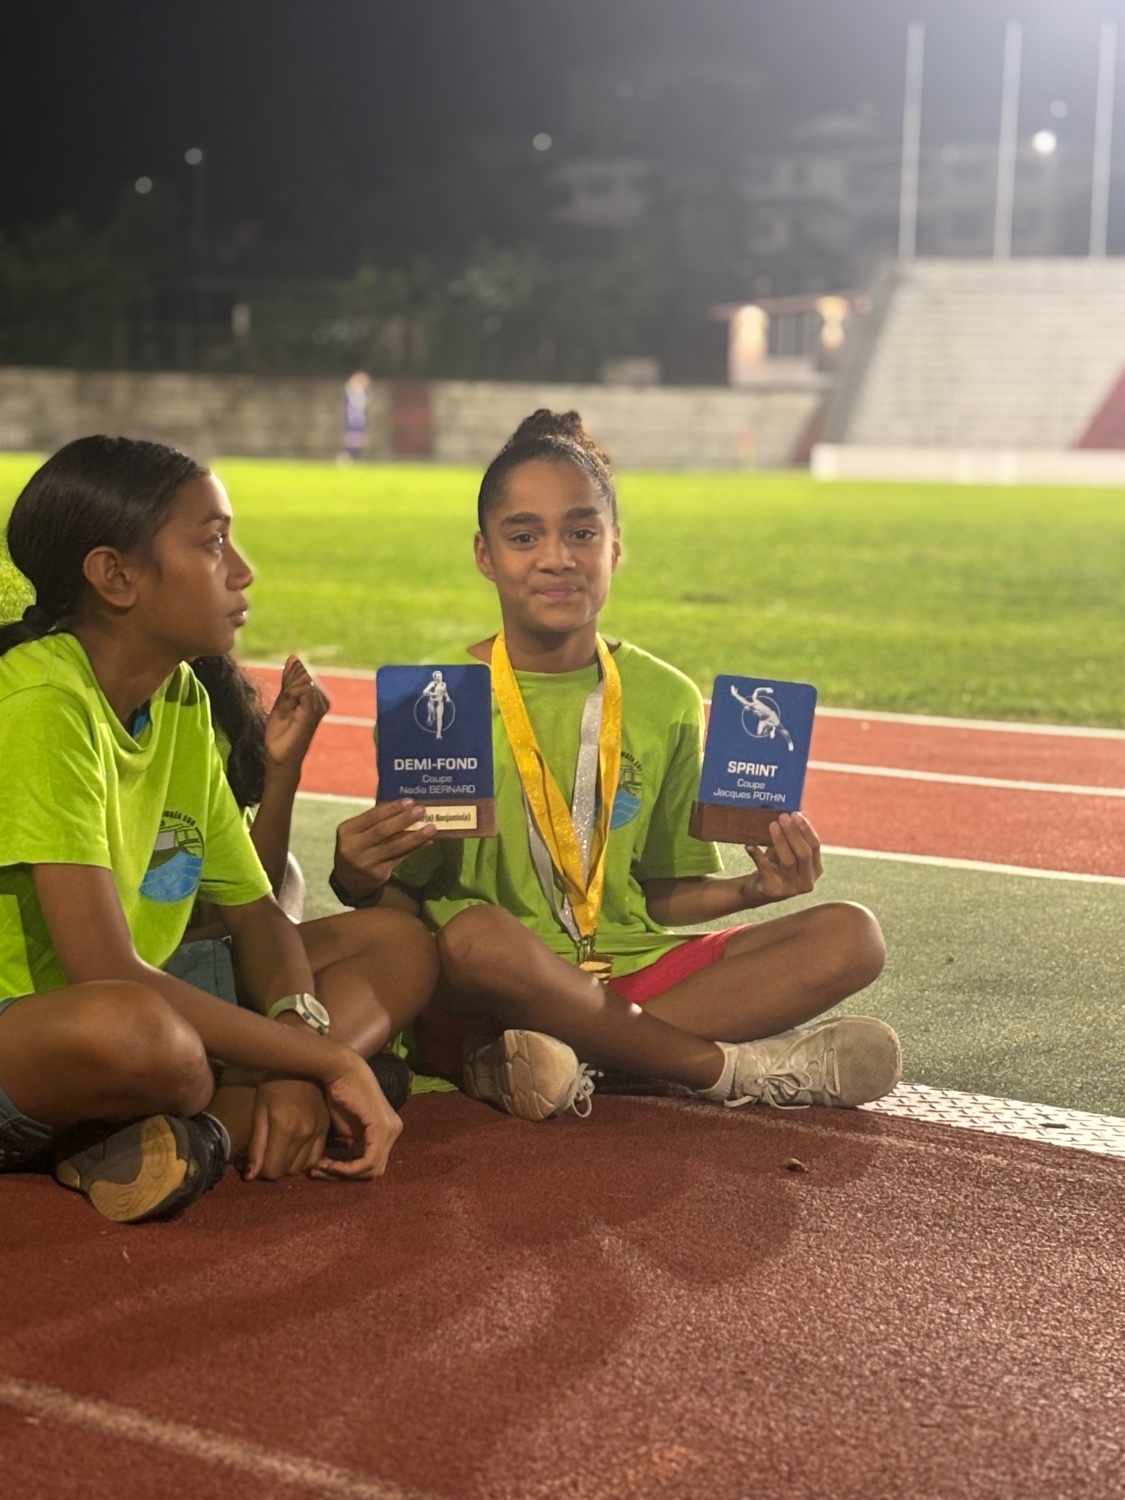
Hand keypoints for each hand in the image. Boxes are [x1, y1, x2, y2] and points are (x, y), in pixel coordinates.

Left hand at [244, 1078, 330, 1180]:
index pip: (272, 1170)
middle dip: (274, 1166)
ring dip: (289, 1164)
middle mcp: (305, 1133)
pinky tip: (295, 1148)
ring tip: (281, 1149)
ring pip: (302, 1167)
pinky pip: (316, 1158)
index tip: (256, 1158)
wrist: (299, 1066)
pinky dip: (304, 1159)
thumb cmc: (272, 1086)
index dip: (261, 1169)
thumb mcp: (259, 1112)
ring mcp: (318, 1131)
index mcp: (284, 1128)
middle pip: (287, 1171)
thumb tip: (250, 1177)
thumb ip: (256, 1146)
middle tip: (267, 1152)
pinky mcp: (326, 1129)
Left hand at [263, 656, 329, 776]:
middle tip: (285, 706)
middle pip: (303, 675)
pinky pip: (303, 689)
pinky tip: (288, 705)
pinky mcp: (312, 711)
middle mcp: (322, 700)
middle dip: (289, 684)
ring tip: (287, 710)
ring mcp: (318, 705)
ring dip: (288, 691)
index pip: (303, 672)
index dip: (290, 676)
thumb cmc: (281, 732)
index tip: (284, 697)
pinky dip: (292, 692)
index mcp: (316, 697)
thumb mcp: (282, 702)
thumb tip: (293, 656)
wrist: (279, 755)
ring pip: (301, 680)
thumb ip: (289, 680)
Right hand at [311, 1052, 402, 1180]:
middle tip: (317, 1171)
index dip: (345, 1173)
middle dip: (343, 1175)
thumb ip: (348, 1147)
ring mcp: (391, 1129)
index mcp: (386, 1131)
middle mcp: (393, 1131)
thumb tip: (337, 1170)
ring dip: (342, 1173)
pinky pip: (368, 1161)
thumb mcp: (343, 1127)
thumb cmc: (337, 1092)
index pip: (370, 1164)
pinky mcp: (382, 1128)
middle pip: (372, 1170)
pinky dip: (347, 1168)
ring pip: (371, 1170)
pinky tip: (328, 1164)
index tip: (318, 1169)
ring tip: (318, 1167)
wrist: (339, 1069)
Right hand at [332, 799, 436, 902]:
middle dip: (404, 820)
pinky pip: (400, 858)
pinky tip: (427, 842)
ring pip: (394, 847)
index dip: (392, 808)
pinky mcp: (377, 874)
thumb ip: (375, 821)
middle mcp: (353, 847)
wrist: (348, 880)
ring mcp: (365, 863)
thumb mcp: (358, 833)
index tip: (409, 801)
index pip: (372, 816)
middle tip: (422, 810)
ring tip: (431, 827)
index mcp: (347, 830)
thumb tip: (406, 808)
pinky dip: (415, 849)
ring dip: (415, 837)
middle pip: (382, 831)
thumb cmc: (357, 848)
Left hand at [741, 812, 822, 905]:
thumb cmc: (775, 866)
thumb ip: (792, 837)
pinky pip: (766, 869)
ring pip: (788, 861)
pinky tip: (750, 845)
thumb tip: (792, 813)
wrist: (758, 891)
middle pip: (804, 853)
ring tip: (772, 825)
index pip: (815, 846)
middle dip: (793, 833)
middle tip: (783, 817)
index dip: (806, 829)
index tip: (795, 814)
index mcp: (815, 869)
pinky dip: (758, 855)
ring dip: (780, 841)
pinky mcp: (774, 891)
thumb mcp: (787, 852)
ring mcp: (792, 888)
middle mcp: (807, 881)